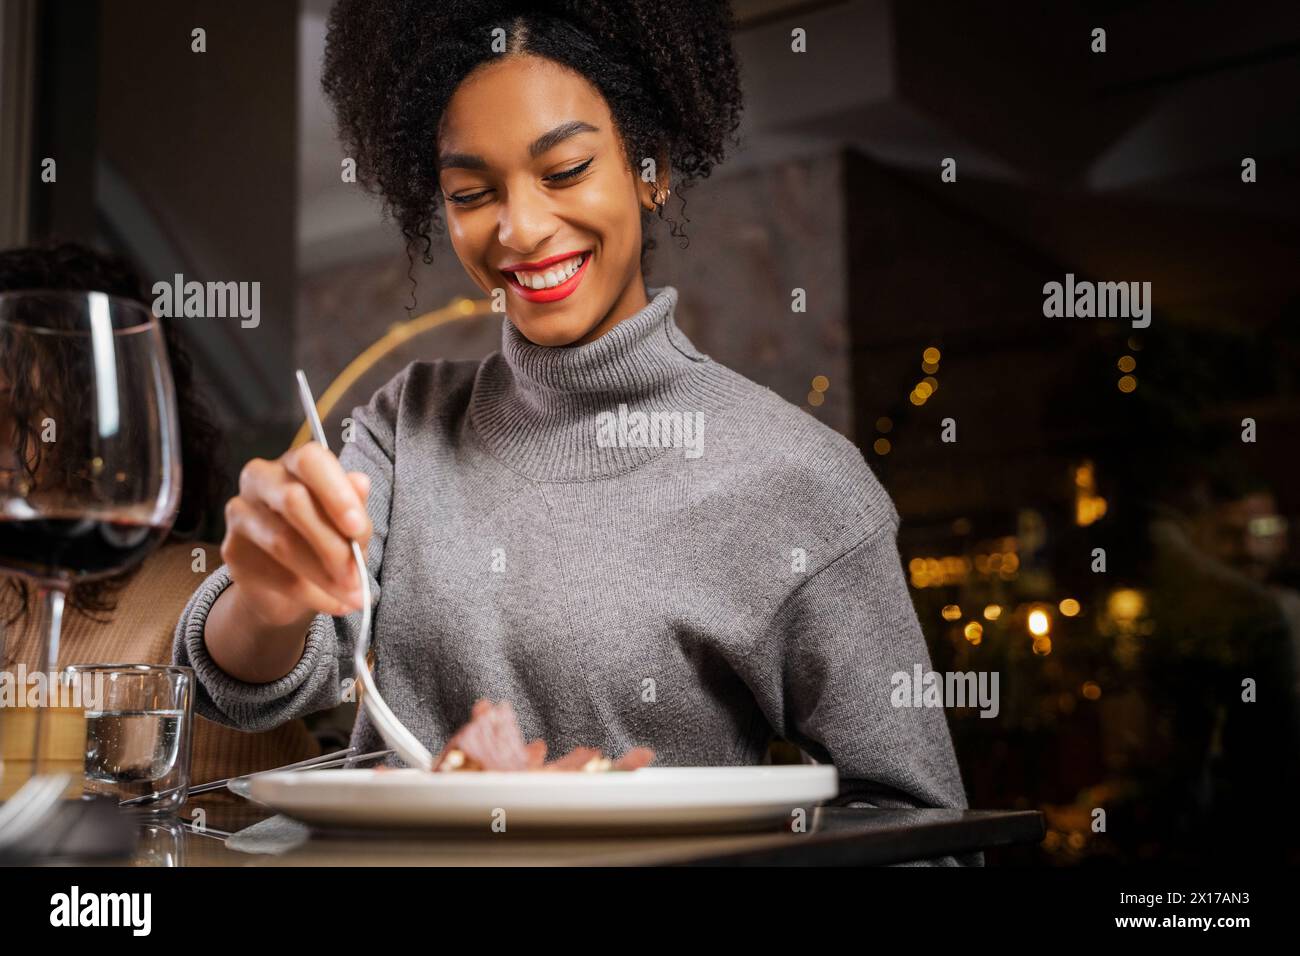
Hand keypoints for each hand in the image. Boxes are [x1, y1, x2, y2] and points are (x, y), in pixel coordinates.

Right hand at [220, 442, 372, 626]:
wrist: (289, 585)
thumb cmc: (324, 540)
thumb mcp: (348, 526)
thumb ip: (354, 508)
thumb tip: (361, 483)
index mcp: (295, 463)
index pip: (311, 460)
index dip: (336, 493)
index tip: (358, 529)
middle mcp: (261, 478)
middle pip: (294, 501)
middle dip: (332, 544)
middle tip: (358, 575)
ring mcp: (240, 512)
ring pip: (282, 541)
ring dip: (324, 575)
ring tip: (353, 595)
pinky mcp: (231, 548)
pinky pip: (272, 572)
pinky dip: (310, 593)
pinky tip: (333, 603)